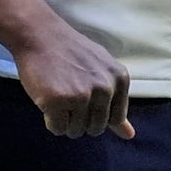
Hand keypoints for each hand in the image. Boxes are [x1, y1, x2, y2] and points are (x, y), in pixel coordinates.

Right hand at [10, 13, 134, 140]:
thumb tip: (129, 135)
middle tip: (69, 95)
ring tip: (59, 95)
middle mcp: (105, 88)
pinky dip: (50, 120)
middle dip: (80, 119)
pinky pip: (57, 129)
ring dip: (65, 120)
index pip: (115, 118)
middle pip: (95, 128)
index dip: (97, 113)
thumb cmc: (71, 53)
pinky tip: (48, 98)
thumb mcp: (102, 70)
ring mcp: (81, 95)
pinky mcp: (58, 101)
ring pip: (76, 131)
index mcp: (120, 78)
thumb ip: (117, 102)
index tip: (86, 96)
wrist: (41, 35)